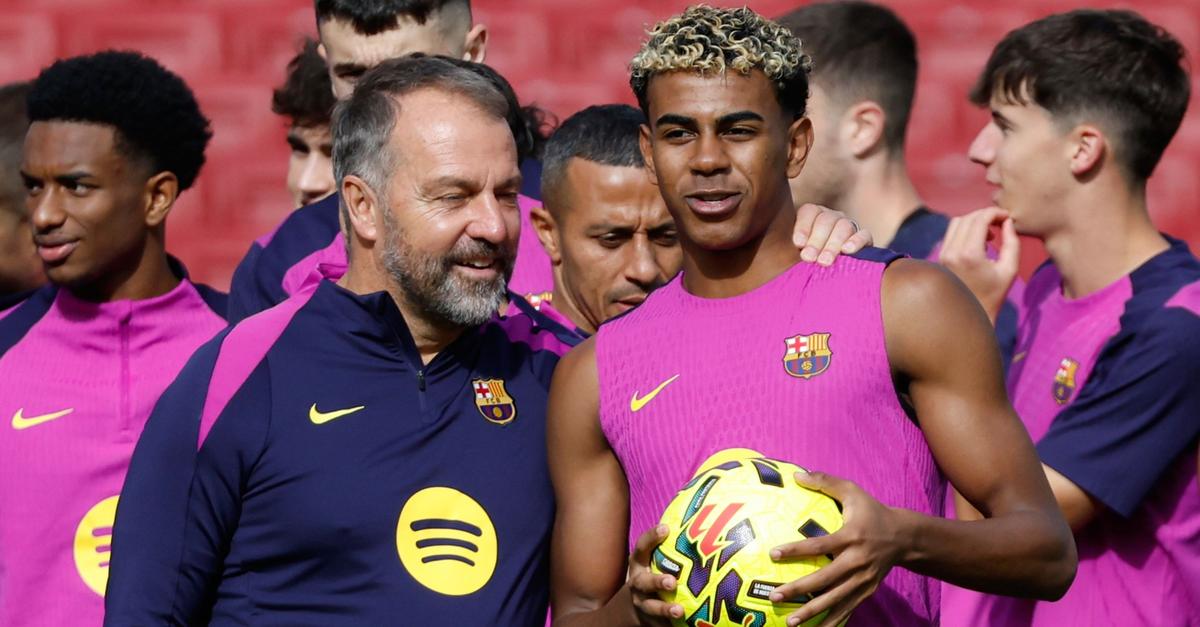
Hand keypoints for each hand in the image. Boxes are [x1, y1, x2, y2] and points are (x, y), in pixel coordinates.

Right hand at [625, 524, 681, 625]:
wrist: (634, 610)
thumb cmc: (653, 575)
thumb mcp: (654, 560)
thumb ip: (669, 544)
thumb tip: (693, 508)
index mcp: (639, 564)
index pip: (642, 548)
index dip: (652, 537)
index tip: (666, 529)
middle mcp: (638, 584)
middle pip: (643, 582)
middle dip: (656, 581)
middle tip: (672, 581)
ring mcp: (643, 604)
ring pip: (651, 607)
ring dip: (664, 609)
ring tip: (679, 610)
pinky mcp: (651, 622)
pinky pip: (660, 625)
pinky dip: (671, 626)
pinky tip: (686, 624)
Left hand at [768, 471, 902, 626]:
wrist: (905, 537)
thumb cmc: (872, 512)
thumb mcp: (852, 492)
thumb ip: (825, 481)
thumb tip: (797, 474)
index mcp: (852, 536)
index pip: (819, 545)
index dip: (796, 550)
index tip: (773, 554)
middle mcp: (857, 561)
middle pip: (825, 579)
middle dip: (799, 590)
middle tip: (775, 596)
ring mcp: (864, 579)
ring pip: (835, 599)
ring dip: (812, 612)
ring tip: (790, 622)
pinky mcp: (867, 590)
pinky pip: (848, 608)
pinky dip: (833, 620)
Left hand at [793, 204, 872, 265]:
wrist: (831, 275)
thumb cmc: (808, 261)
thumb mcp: (796, 252)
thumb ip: (795, 247)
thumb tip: (791, 250)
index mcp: (813, 215)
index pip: (809, 211)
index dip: (803, 226)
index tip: (798, 244)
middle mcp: (832, 217)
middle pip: (826, 220)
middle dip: (816, 240)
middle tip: (809, 258)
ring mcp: (849, 225)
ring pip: (844, 226)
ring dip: (833, 244)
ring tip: (824, 261)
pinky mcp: (865, 238)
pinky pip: (864, 234)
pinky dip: (856, 241)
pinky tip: (847, 250)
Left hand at [938, 207, 1018, 322]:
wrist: (970, 315)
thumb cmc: (994, 295)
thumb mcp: (1010, 269)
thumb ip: (1012, 243)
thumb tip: (1008, 222)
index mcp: (969, 254)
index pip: (980, 219)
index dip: (996, 213)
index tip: (1007, 217)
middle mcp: (951, 252)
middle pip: (967, 218)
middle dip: (985, 215)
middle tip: (1001, 223)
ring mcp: (942, 255)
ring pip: (956, 223)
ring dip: (974, 221)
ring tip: (991, 234)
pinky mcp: (939, 258)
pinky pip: (951, 234)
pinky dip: (965, 231)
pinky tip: (980, 242)